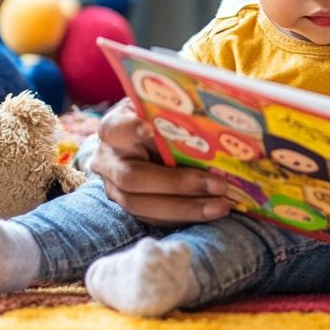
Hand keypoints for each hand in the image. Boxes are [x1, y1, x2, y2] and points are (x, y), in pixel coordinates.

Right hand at [91, 100, 232, 225]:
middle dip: (178, 184)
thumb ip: (176, 114)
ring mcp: (115, 188)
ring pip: (142, 205)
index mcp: (113, 128)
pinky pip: (153, 219)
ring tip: (221, 205)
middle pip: (132, 178)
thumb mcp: (161, 110)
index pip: (116, 129)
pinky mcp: (130, 207)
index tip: (150, 128)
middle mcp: (108, 160)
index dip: (131, 129)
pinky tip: (212, 211)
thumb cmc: (157, 120)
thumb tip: (214, 119)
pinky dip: (184, 217)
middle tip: (217, 185)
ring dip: (186, 208)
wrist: (138, 142)